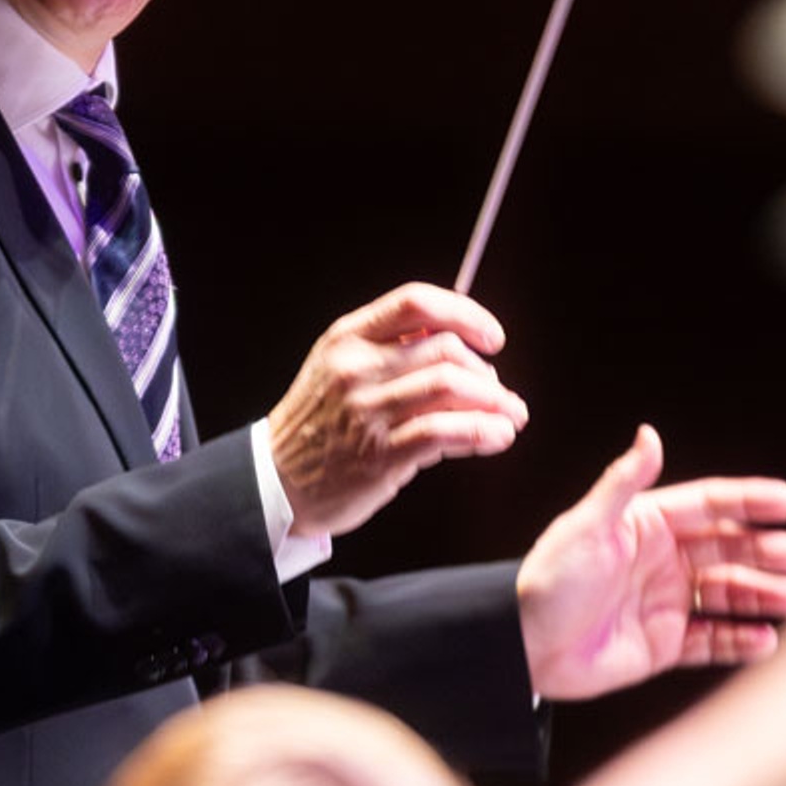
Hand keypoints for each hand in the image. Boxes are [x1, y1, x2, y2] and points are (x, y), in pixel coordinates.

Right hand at [267, 283, 529, 538]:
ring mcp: (367, 412)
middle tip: (500, 393)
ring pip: (451, 386)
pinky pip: (446, 432)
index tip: (493, 337)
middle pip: (445, 348)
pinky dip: (483, 432)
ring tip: (510, 417)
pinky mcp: (380, 454)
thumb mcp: (338, 369)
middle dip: (486, 371)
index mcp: (346, 338)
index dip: (465, 313)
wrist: (276, 483)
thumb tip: (462, 343)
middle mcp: (355, 369)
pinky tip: (498, 437)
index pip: (415, 303)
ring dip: (495, 402)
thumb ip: (390, 350)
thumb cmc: (319, 425)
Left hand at [515, 426, 785, 701]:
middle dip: (763, 552)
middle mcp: (662, 560)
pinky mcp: (664, 645)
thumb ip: (623, 483)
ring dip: (761, 595)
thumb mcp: (586, 527)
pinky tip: (765, 639)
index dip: (748, 503)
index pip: (708, 506)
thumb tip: (650, 434)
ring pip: (728, 595)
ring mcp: (666, 603)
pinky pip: (712, 640)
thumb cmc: (548, 580)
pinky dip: (741, 641)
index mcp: (647, 525)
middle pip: (727, 550)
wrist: (522, 645)